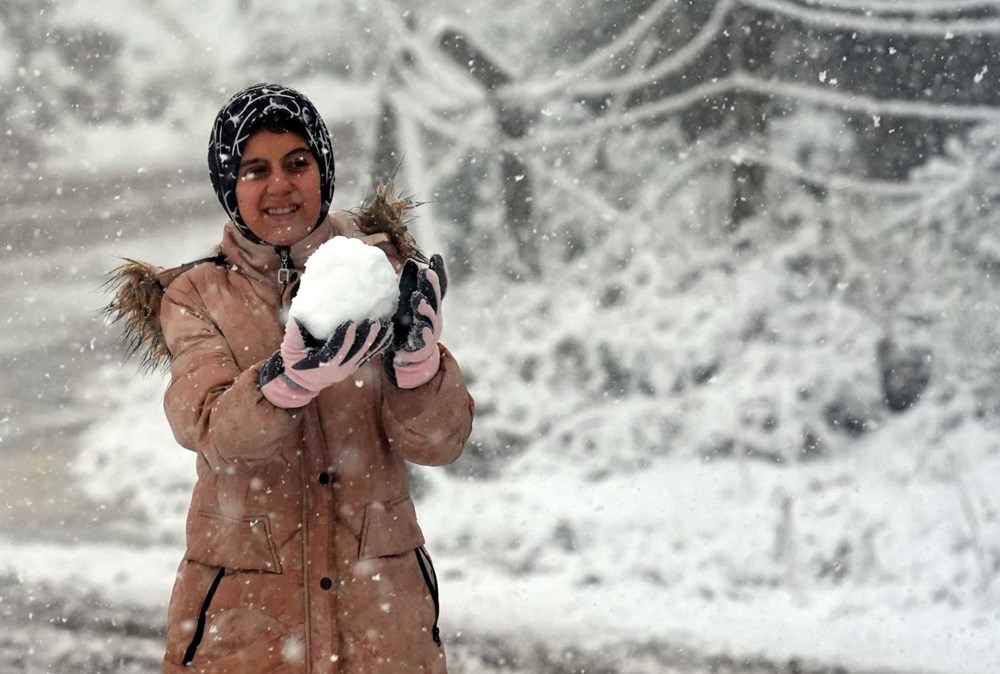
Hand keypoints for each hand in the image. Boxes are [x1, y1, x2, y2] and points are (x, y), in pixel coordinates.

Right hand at [260, 317, 392, 407]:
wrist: (303, 381)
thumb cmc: (296, 362)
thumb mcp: (290, 350)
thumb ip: (293, 334)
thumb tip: (296, 316)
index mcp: (323, 364)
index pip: (337, 351)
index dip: (344, 338)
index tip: (350, 323)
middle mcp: (340, 368)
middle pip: (356, 353)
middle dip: (367, 338)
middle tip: (374, 322)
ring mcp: (350, 368)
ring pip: (366, 354)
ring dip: (377, 340)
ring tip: (386, 325)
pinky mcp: (356, 365)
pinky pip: (370, 355)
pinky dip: (380, 344)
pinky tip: (388, 332)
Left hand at [385, 254, 446, 388]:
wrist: (407, 354)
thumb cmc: (406, 323)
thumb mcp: (405, 302)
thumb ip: (408, 284)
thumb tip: (410, 262)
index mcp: (429, 302)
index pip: (436, 285)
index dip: (437, 272)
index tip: (435, 257)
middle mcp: (432, 315)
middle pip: (434, 298)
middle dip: (431, 286)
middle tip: (426, 273)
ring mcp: (429, 330)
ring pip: (430, 318)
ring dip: (426, 308)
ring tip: (418, 299)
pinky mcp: (421, 346)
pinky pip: (423, 339)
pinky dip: (423, 333)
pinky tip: (421, 327)